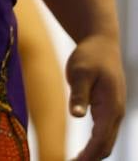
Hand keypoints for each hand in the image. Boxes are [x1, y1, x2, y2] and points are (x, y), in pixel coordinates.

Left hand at [66, 34, 125, 159]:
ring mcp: (116, 111)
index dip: (88, 155)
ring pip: (107, 141)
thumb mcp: (79, 72)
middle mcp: (116, 112)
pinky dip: (96, 145)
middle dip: (91, 158)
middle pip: (106, 145)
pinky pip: (105, 133)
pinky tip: (84, 149)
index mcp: (110, 106)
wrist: (102, 42)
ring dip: (94, 154)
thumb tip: (76, 115)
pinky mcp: (111, 108)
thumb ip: (78, 94)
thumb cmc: (90, 55)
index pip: (101, 139)